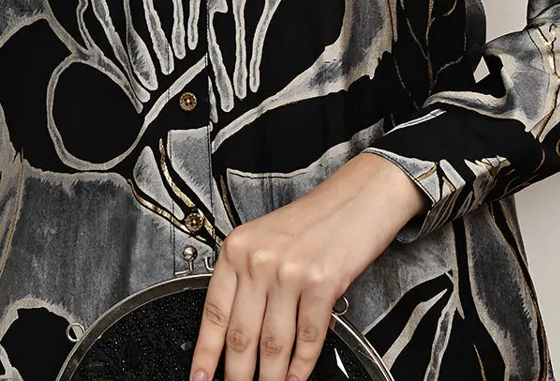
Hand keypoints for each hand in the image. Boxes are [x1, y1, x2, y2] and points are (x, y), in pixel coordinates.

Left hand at [188, 153, 427, 380]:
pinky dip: (301, 366)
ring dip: (270, 377)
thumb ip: (247, 279)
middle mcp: (259, 259)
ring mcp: (290, 272)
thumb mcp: (266, 240)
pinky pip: (308, 339)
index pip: (214, 312)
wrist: (358, 197)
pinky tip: (296, 377)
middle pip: (241, 335)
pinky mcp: (322, 284)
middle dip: (238, 374)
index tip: (200, 378)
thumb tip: (234, 333)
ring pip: (273, 344)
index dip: (205, 353)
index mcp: (238, 247)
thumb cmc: (314, 219)